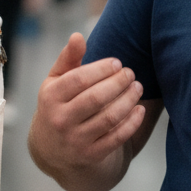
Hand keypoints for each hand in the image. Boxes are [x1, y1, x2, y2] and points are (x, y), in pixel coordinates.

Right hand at [28, 32, 144, 190]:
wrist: (51, 150)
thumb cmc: (58, 105)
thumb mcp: (55, 82)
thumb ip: (68, 59)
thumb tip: (78, 36)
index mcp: (50, 97)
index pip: (79, 79)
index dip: (102, 69)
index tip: (117, 63)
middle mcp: (60, 120)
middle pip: (96, 98)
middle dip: (119, 83)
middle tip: (131, 73)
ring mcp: (75, 140)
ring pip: (109, 118)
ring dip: (129, 100)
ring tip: (138, 87)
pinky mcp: (91, 155)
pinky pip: (116, 138)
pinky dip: (132, 123)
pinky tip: (139, 109)